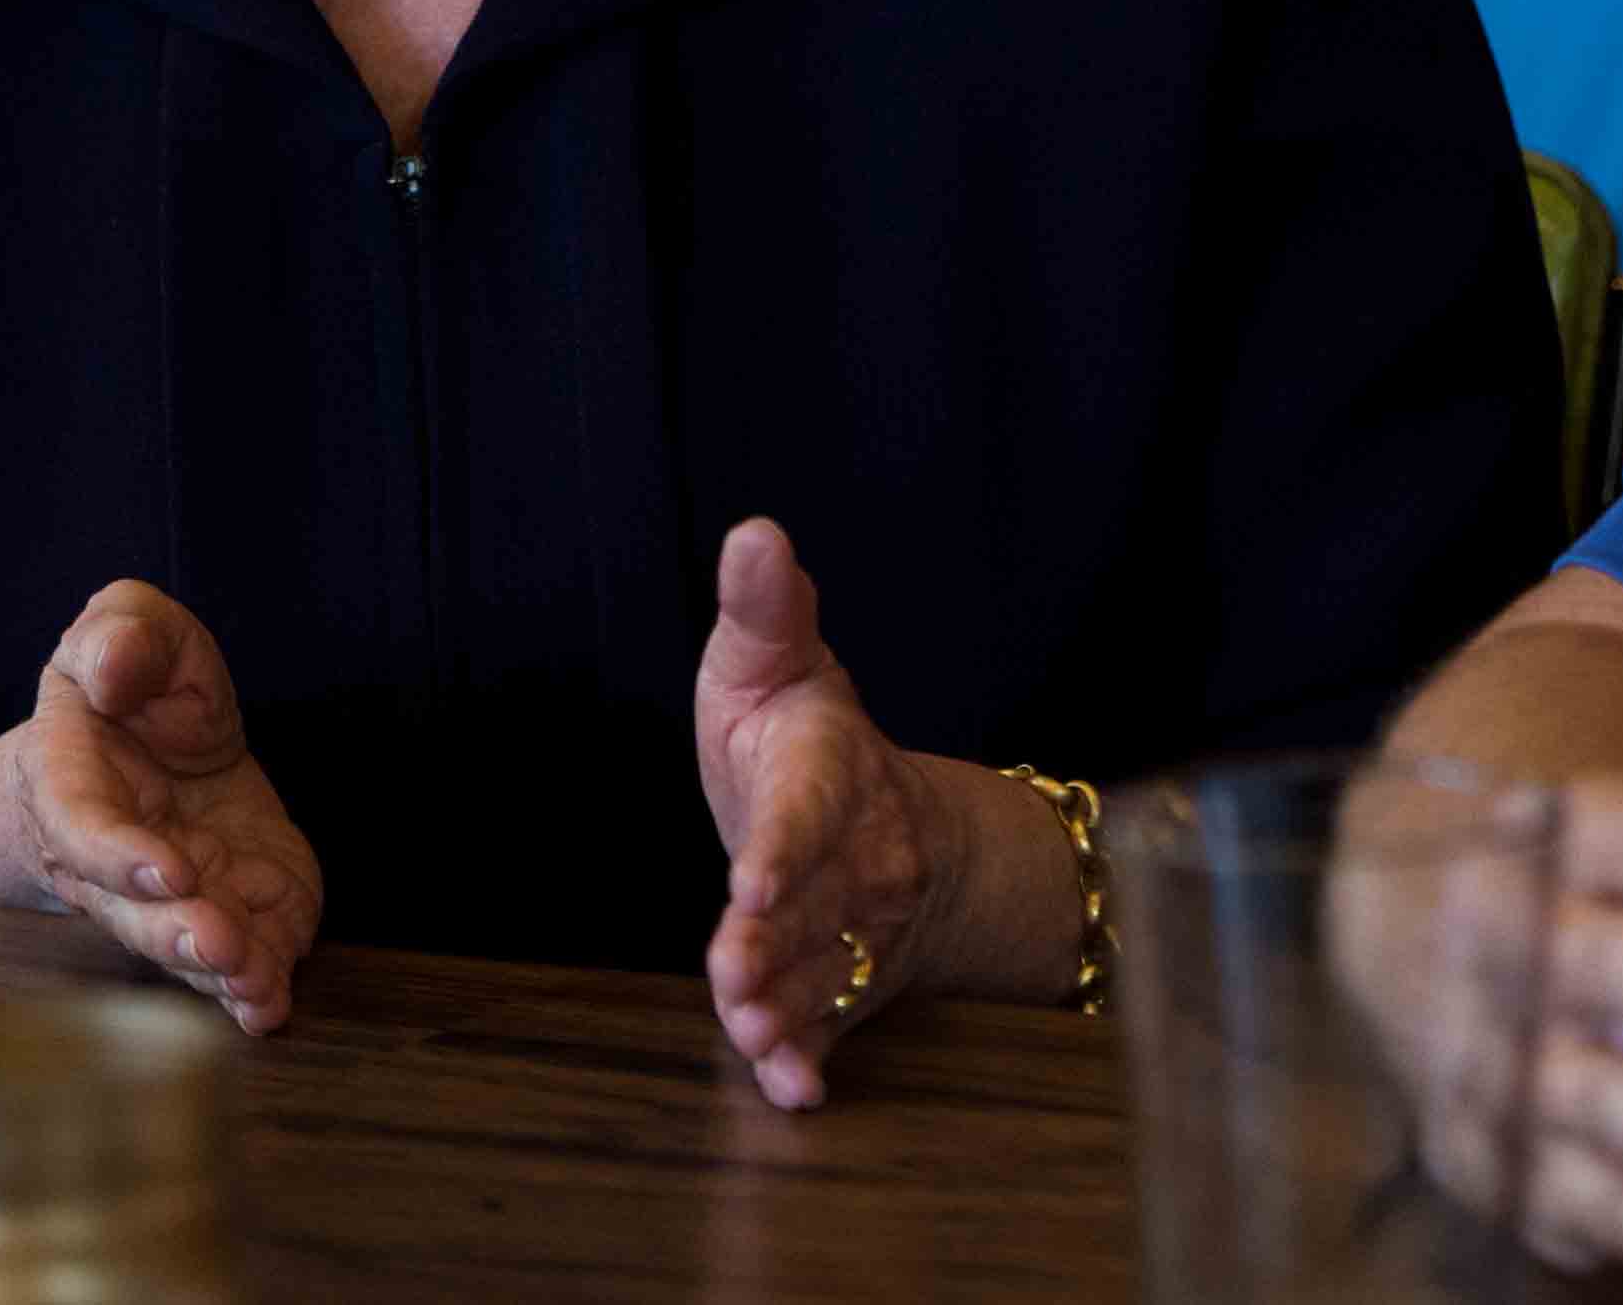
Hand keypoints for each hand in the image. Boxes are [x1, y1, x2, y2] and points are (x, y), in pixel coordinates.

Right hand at [0, 581, 325, 1034]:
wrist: (149, 735)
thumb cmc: (131, 680)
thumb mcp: (125, 628)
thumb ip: (119, 635)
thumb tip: (115, 670)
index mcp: (73, 783)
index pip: (82, 828)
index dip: (120, 855)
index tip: (171, 866)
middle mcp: (113, 858)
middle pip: (131, 912)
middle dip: (174, 935)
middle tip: (220, 945)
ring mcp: (169, 892)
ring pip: (180, 949)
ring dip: (218, 973)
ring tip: (255, 986)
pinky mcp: (225, 904)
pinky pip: (235, 953)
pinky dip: (255, 982)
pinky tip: (272, 1003)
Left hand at [692, 516, 951, 1108]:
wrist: (887, 818)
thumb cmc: (802, 734)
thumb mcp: (776, 661)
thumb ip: (763, 608)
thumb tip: (755, 530)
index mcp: (827, 772)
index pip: (808, 811)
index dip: (786, 848)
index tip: (756, 880)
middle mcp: (856, 854)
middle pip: (817, 906)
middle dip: (776, 947)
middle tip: (734, 982)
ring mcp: (856, 922)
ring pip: (825, 970)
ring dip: (791, 1010)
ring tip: (756, 1041)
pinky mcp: (846, 976)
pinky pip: (838, 1021)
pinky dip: (818, 1059)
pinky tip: (798, 1092)